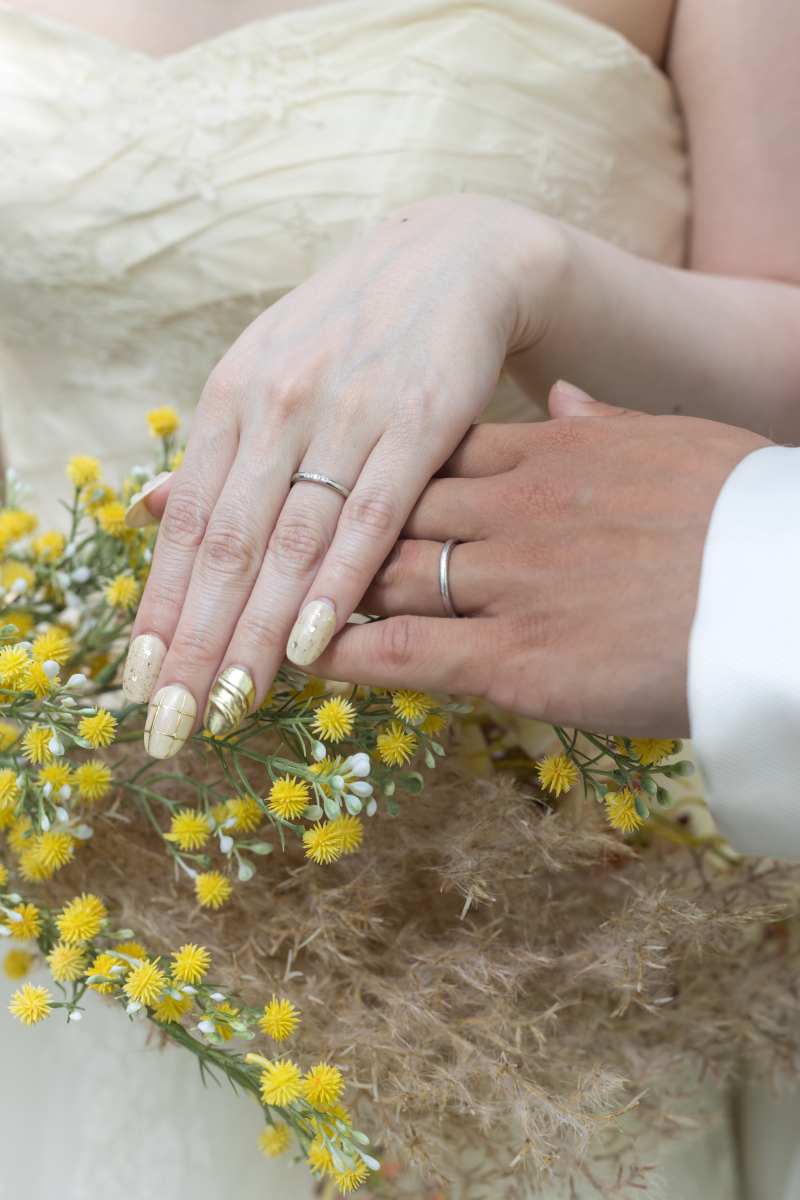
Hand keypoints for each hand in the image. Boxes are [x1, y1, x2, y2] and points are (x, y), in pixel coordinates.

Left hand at [123, 195, 563, 756]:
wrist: (454, 259)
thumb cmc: (353, 334)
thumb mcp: (266, 374)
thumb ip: (214, 453)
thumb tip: (143, 513)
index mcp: (232, 398)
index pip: (185, 526)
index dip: (160, 609)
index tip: (138, 684)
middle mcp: (277, 404)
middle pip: (227, 546)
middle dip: (196, 642)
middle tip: (172, 724)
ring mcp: (347, 412)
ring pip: (290, 542)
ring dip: (257, 632)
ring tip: (228, 704)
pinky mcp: (419, 418)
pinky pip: (371, 515)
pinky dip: (339, 581)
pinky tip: (315, 642)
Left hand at [310, 385, 770, 735]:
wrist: (787, 592)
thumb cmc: (746, 517)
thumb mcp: (674, 442)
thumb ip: (600, 422)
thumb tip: (559, 393)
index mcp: (551, 452)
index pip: (433, 453)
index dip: (378, 470)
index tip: (334, 479)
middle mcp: (513, 508)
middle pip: (390, 509)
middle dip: (327, 528)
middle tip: (269, 544)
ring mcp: (508, 581)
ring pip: (383, 575)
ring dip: (316, 591)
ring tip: (262, 607)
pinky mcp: (515, 658)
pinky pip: (404, 651)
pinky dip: (341, 652)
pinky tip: (294, 657)